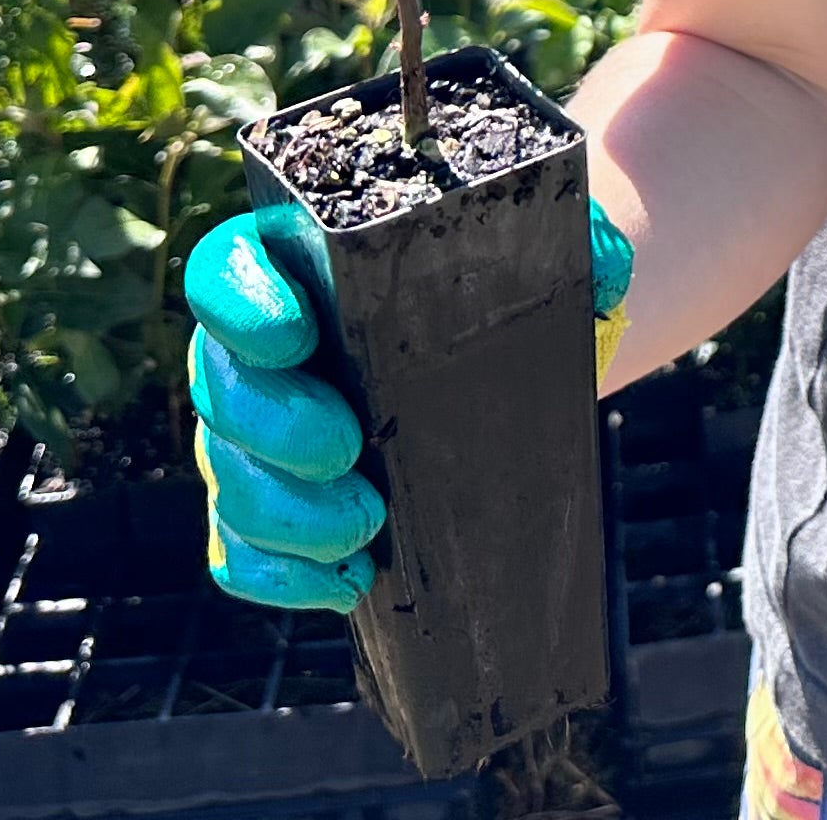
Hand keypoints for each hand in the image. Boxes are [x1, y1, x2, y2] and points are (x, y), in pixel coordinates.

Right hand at [188, 199, 634, 613]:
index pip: (227, 271)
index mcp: (294, 265)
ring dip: (287, 516)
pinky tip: (347, 581)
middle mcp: (254, 352)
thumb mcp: (536, 251)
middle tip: (349, 449)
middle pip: (221, 387)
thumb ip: (575, 245)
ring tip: (365, 528)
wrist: (504, 359)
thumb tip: (605, 276)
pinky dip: (281, 576)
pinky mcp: (268, 512)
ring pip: (227, 479)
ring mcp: (252, 438)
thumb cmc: (501, 289)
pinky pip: (239, 554)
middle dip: (274, 427)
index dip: (242, 305)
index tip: (296, 335)